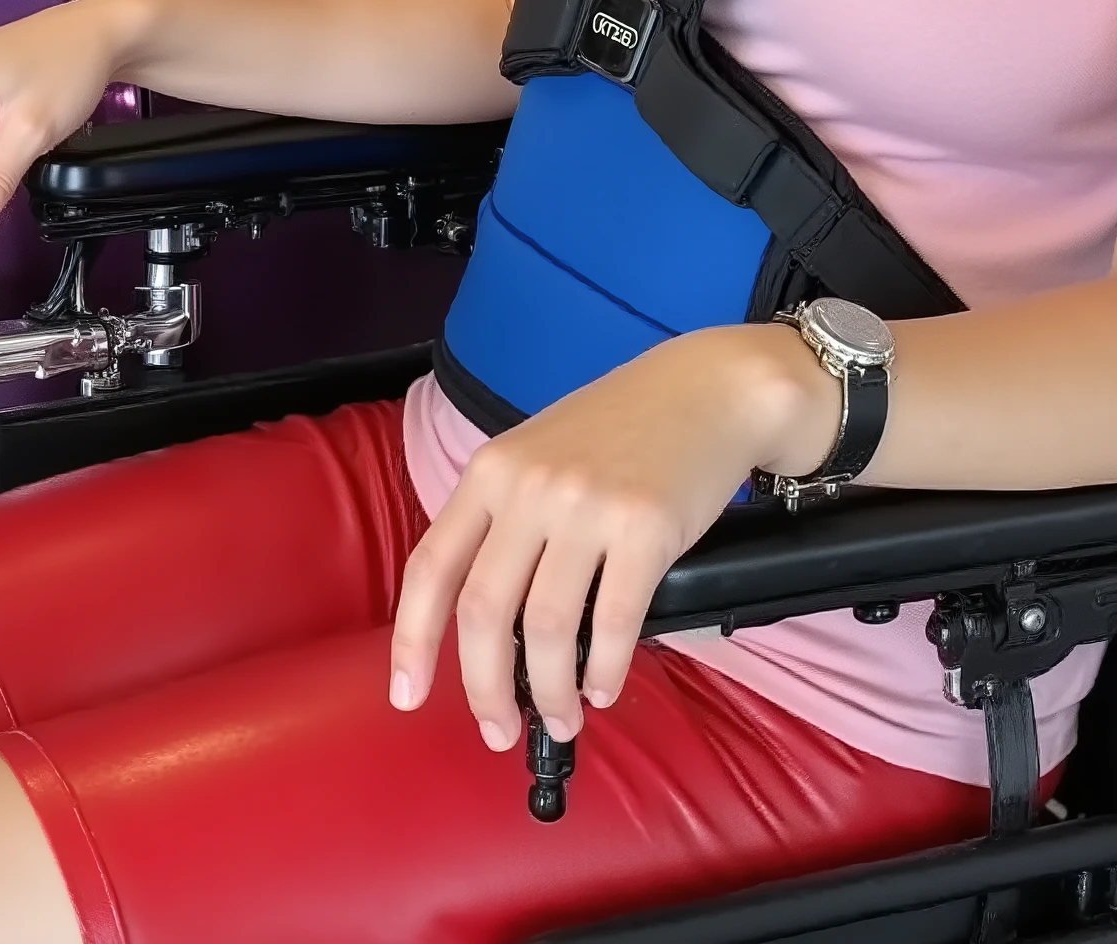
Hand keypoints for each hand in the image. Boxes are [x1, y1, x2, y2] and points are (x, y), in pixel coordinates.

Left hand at [388, 325, 836, 749]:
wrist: (710, 387)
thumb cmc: (623, 428)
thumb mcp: (540, 453)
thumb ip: (506, 520)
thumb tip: (488, 626)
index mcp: (491, 471)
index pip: (431, 566)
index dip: (411, 640)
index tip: (406, 696)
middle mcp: (529, 487)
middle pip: (483, 611)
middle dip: (485, 688)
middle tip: (498, 730)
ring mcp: (586, 505)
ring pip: (544, 628)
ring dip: (550, 693)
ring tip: (562, 720)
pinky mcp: (645, 527)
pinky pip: (612, 622)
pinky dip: (603, 671)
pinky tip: (604, 688)